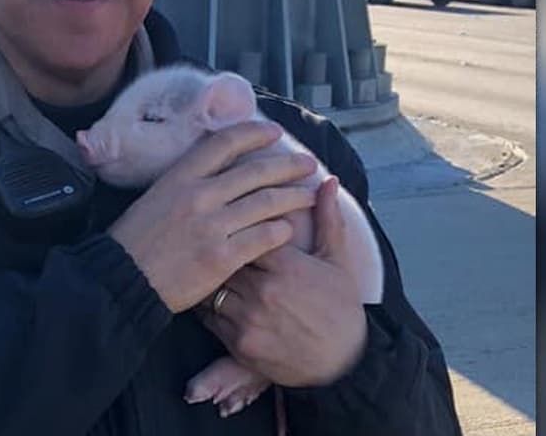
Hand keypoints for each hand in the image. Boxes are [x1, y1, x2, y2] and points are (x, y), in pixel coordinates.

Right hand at [107, 121, 318, 312]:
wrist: (122, 279)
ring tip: (309, 196)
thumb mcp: (154, 196)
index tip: (274, 132)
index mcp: (180, 176)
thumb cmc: (135, 240)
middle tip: (308, 163)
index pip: (224, 143)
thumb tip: (216, 169)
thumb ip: (186, 182)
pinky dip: (281, 231)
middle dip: (287, 165)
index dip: (254, 133)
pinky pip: (263, 237)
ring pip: (266, 203)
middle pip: (255, 171)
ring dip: (293, 197)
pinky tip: (289, 229)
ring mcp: (211, 225)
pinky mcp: (222, 256)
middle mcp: (198, 194)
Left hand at [203, 176, 368, 386]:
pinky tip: (209, 294)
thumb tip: (328, 181)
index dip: (237, 221)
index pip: (246, 228)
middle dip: (215, 246)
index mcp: (285, 264)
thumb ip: (328, 219)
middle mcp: (263, 290)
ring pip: (210, 286)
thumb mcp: (337, 261)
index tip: (232, 216)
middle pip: (221, 255)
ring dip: (205, 275)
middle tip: (205, 236)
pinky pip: (209, 317)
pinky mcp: (238, 343)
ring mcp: (248, 318)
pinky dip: (206, 304)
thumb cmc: (340, 308)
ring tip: (202, 264)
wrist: (343, 364)